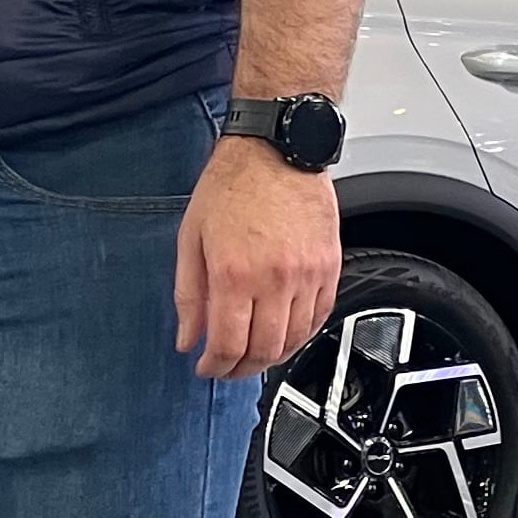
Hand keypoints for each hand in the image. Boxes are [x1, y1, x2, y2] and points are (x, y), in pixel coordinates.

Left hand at [176, 137, 340, 379]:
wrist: (277, 149)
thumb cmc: (232, 184)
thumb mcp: (191, 238)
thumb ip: (188, 295)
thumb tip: (187, 338)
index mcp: (234, 273)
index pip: (227, 345)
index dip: (214, 367)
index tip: (207, 368)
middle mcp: (274, 278)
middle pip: (263, 351)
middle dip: (241, 369)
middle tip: (228, 367)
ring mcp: (307, 274)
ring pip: (294, 340)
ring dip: (273, 356)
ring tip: (255, 353)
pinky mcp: (330, 266)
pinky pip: (320, 317)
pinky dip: (302, 334)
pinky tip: (285, 333)